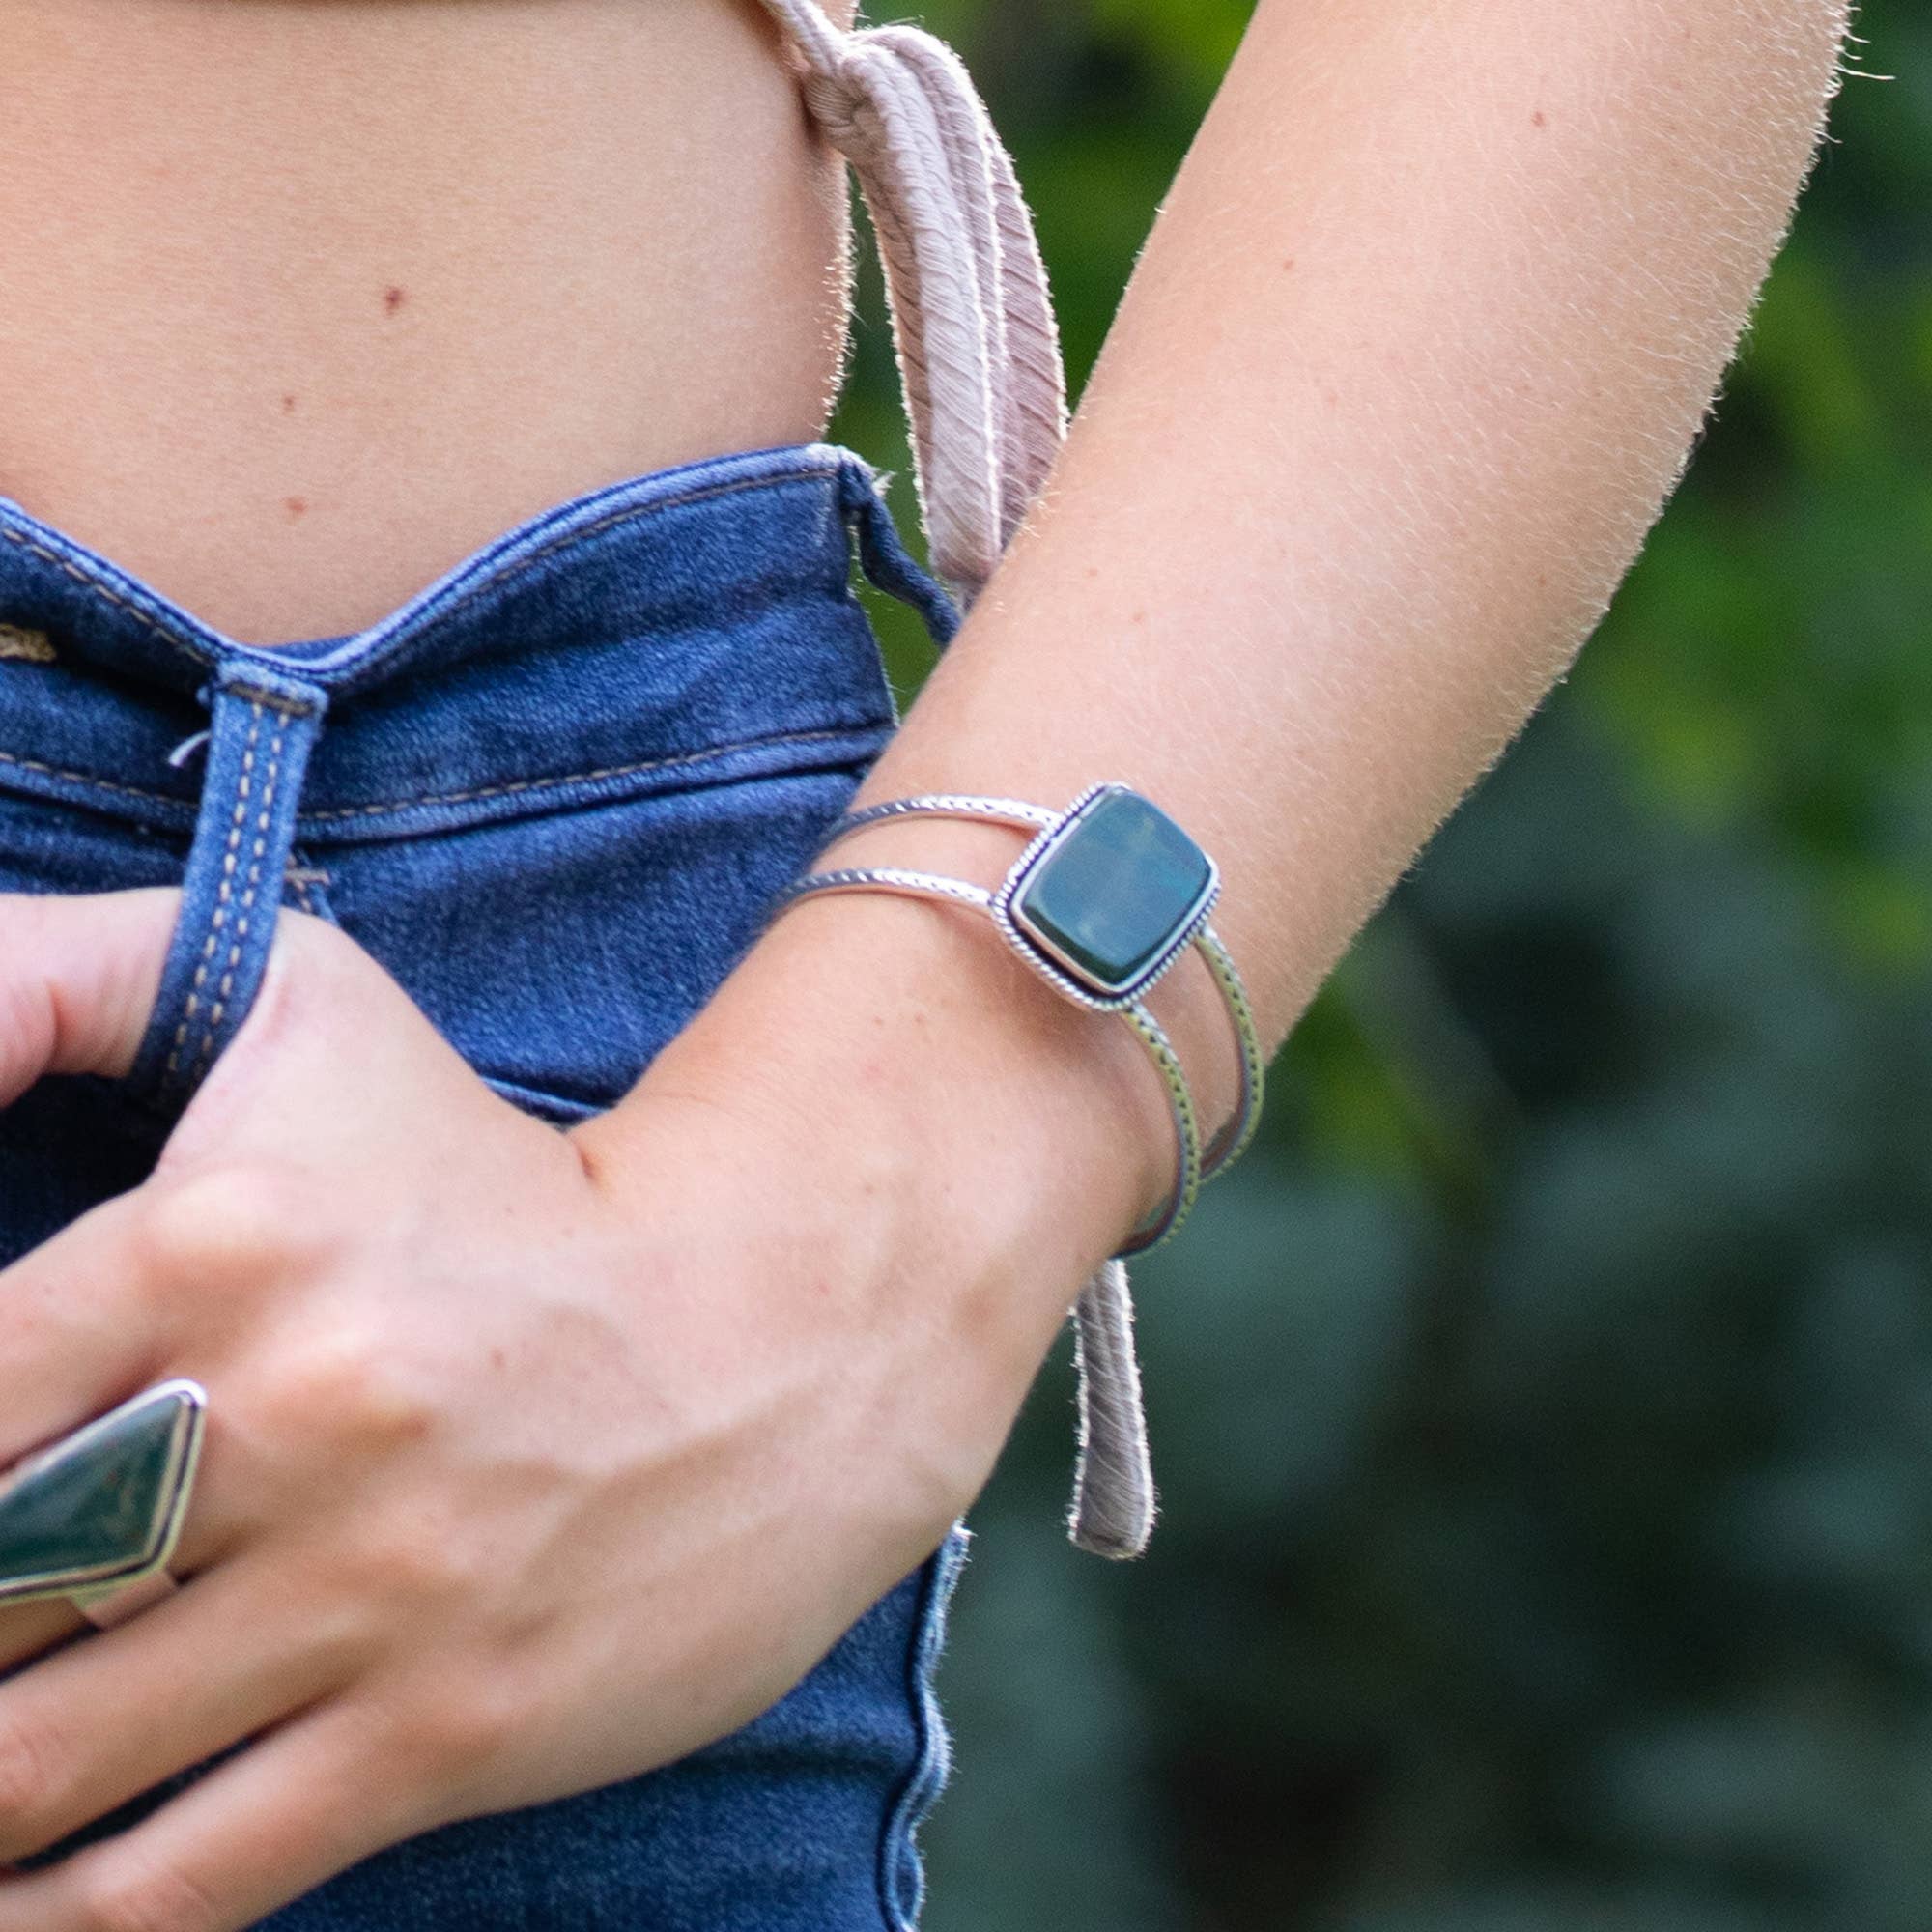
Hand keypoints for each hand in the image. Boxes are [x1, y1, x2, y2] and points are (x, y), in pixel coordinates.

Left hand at [0, 888, 1048, 1929]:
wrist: (787, 1319)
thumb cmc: (500, 1174)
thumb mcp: (299, 1005)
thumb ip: (46, 980)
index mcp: (215, 1240)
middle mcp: (282, 1419)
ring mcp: (368, 1588)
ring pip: (30, 1770)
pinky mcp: (444, 1724)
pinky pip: (177, 1880)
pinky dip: (61, 1916)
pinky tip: (24, 1899)